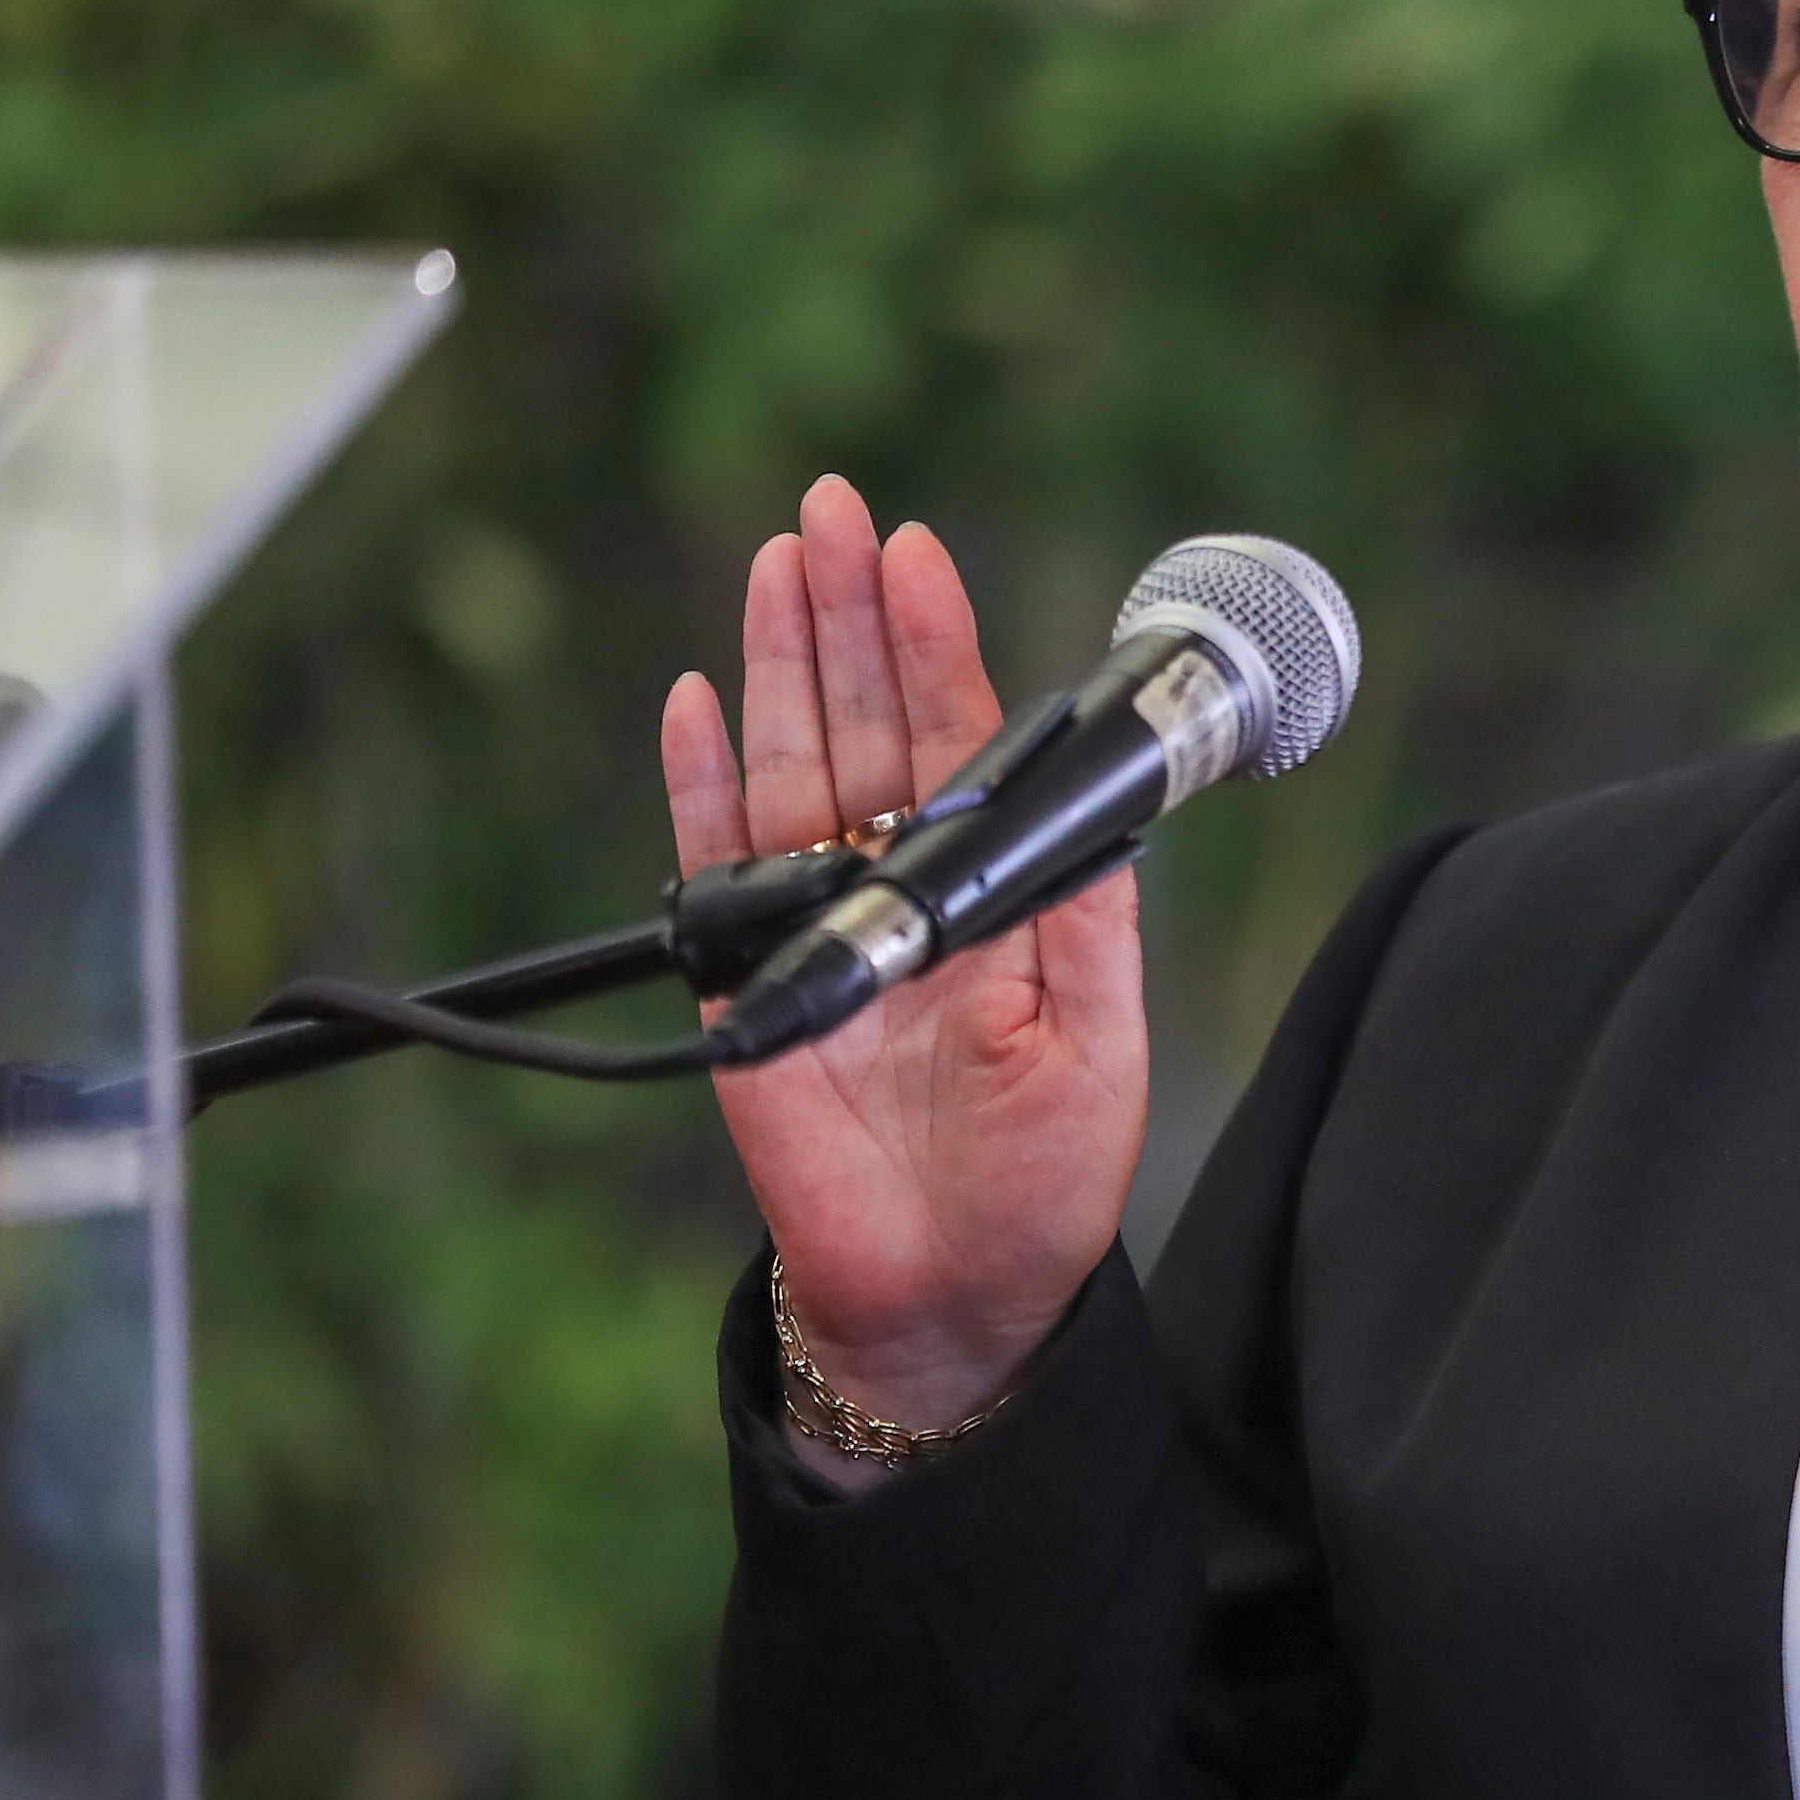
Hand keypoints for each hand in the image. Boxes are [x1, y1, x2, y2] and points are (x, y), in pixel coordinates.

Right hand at [659, 474, 1151, 1440]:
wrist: (958, 1294)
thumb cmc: (1045, 1179)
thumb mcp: (1100, 1038)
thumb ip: (1080, 915)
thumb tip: (1079, 802)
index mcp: (991, 890)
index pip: (957, 739)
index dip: (935, 644)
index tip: (915, 550)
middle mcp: (902, 890)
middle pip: (864, 723)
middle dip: (848, 611)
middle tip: (830, 505)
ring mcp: (820, 928)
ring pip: (790, 766)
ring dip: (781, 659)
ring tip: (778, 559)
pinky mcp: (750, 982)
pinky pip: (715, 866)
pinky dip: (698, 782)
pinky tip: (701, 696)